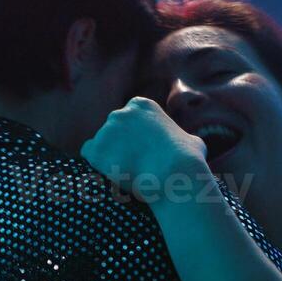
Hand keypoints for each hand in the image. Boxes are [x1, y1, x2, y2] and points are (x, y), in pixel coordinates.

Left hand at [80, 97, 209, 204]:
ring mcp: (105, 131)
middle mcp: (120, 114)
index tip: (140, 151)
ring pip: (101, 144)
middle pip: (113, 130)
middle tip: (130, 164)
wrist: (174, 175)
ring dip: (108, 157)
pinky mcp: (95, 150)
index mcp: (141, 105)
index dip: (133, 136)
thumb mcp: (192, 140)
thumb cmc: (188, 160)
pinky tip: (110, 175)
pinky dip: (96, 165)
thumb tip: (188, 144)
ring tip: (124, 174)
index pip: (129, 119)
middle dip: (119, 145)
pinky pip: (89, 156)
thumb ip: (182, 137)